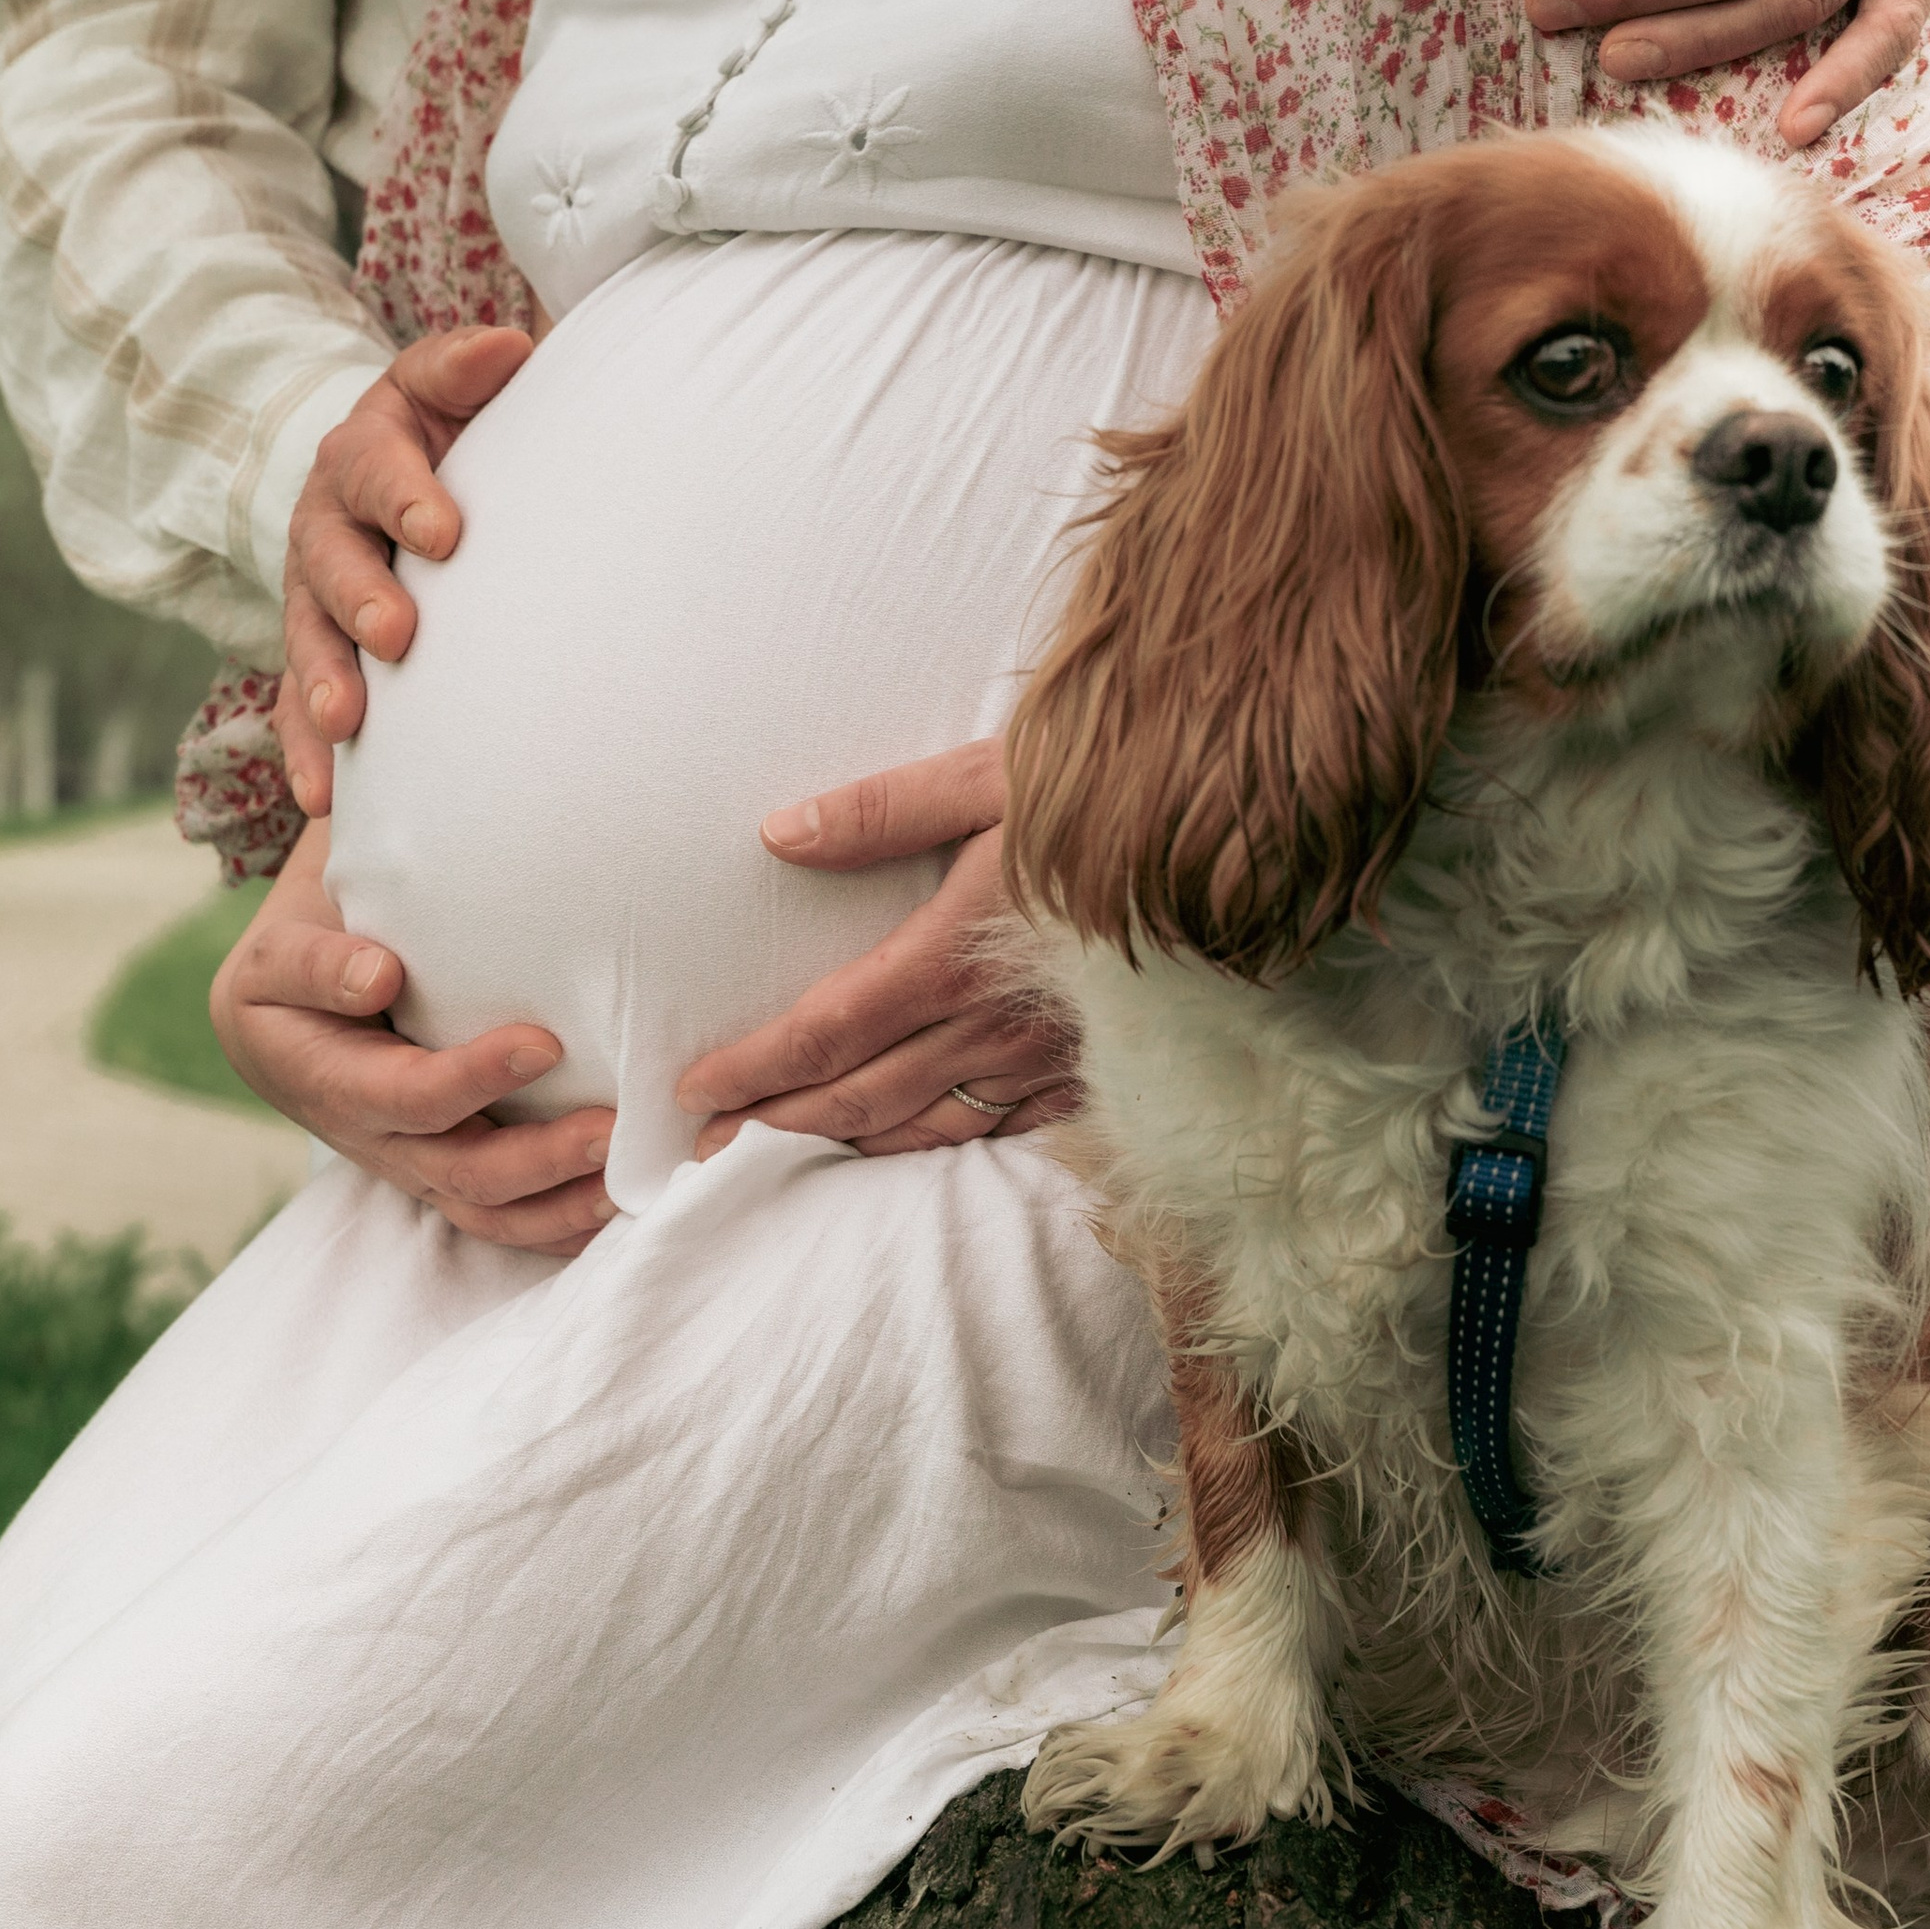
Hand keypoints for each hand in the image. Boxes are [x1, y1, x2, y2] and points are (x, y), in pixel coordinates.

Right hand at [212, 821, 618, 1253]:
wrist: (280, 1015)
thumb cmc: (297, 965)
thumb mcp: (276, 952)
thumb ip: (314, 961)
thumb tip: (378, 978)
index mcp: (333, 1084)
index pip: (410, 1097)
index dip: (475, 1079)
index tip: (546, 1044)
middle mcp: (377, 1141)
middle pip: (465, 1172)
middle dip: (543, 1159)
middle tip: (614, 1129)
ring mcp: (417, 1169)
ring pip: (492, 1213)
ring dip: (563, 1206)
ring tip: (630, 1182)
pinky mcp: (448, 1178)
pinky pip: (507, 1219)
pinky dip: (563, 1224)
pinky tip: (622, 1206)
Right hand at [275, 325, 534, 815]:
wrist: (407, 484)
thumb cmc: (457, 439)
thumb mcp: (457, 391)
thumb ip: (474, 371)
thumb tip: (511, 346)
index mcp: (367, 452)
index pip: (379, 467)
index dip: (406, 495)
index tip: (446, 533)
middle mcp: (328, 521)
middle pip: (332, 558)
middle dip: (362, 596)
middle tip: (397, 635)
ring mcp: (315, 594)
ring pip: (309, 637)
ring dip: (324, 682)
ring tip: (347, 727)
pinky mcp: (317, 654)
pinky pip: (301, 706)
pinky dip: (309, 750)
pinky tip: (325, 799)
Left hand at [676, 740, 1077, 1158]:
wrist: (1236, 836)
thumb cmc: (1113, 791)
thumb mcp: (996, 774)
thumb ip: (886, 808)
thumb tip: (781, 834)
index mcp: (956, 952)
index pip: (826, 1033)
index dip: (753, 1069)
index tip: (693, 1089)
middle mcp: (994, 1023)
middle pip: (860, 1097)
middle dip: (774, 1125)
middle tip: (707, 1146)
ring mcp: (1046, 1058)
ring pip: (923, 1127)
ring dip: (842, 1145)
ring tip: (780, 1154)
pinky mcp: (1090, 1071)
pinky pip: (996, 1130)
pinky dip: (931, 1144)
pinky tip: (901, 1142)